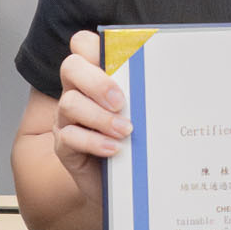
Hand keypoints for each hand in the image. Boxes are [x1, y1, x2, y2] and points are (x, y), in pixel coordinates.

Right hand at [51, 31, 131, 184]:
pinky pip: (69, 137)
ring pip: (70, 103)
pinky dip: (94, 142)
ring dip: (100, 117)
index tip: (122, 59)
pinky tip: (114, 149)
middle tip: (120, 101)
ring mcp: (67, 119)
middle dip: (96, 81)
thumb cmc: (137, 141)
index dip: (96, 46)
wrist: (128, 184)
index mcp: (95, 76)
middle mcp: (76, 92)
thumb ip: (144, 90)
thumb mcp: (142, 111)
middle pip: (71, 68)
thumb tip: (166, 71)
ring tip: (125, 131)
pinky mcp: (64, 146)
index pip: (83, 45)